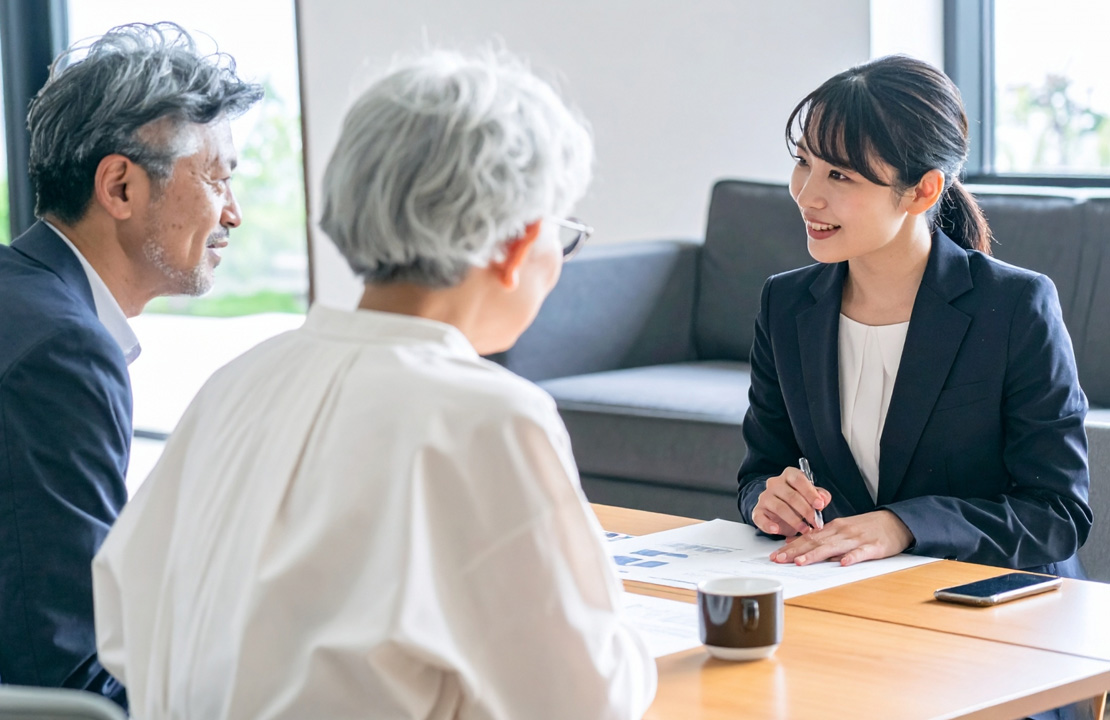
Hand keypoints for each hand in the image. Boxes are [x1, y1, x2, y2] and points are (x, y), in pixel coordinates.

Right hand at [751, 468, 831, 535]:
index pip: (798, 479)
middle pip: (790, 495)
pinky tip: (777, 530)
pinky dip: (768, 525)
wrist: (778, 510)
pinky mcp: (758, 511)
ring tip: (804, 529)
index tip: (820, 505)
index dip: (810, 492)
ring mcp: (765, 497)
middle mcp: (775, 484)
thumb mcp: (811, 496)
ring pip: (779, 507)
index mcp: (789, 475)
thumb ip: (820, 495)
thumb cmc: (797, 501)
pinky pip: (761, 518)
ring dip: (794, 520)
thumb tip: (823, 499)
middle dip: (806, 511)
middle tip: (816, 522)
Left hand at [768, 510, 914, 566]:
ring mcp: (857, 539)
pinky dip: (852, 557)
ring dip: (816, 555)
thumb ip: (823, 538)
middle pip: (815, 542)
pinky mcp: (874, 546)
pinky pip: (861, 553)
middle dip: (795, 552)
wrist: (896, 521)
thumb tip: (800, 546)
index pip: (808, 537)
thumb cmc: (867, 528)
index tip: (776, 555)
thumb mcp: (842, 530)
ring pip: (833, 547)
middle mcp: (842, 532)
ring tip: (800, 562)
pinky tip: (842, 563)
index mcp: (834, 528)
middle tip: (778, 560)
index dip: (791, 547)